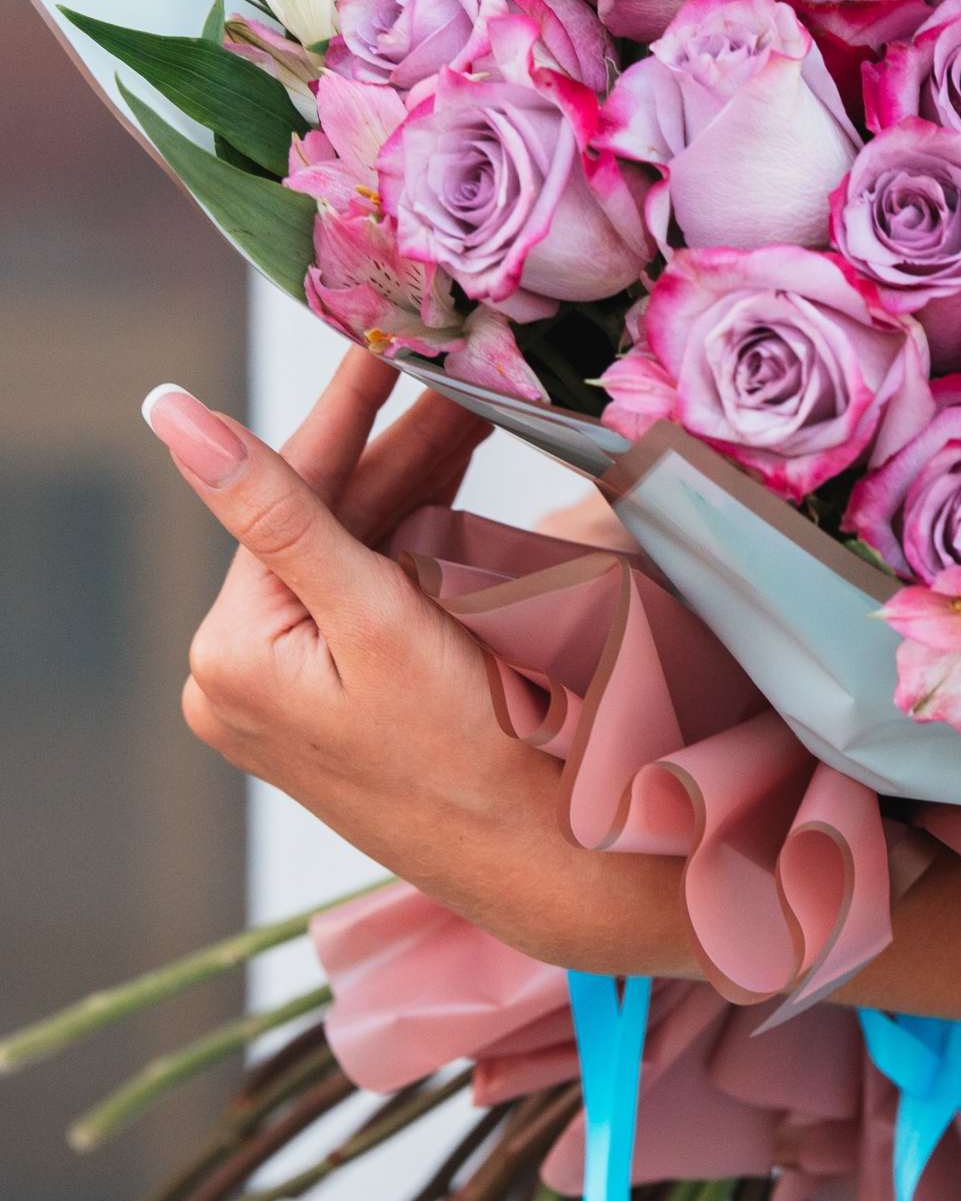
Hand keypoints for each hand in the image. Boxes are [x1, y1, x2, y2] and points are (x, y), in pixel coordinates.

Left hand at [146, 350, 692, 974]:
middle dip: (399, 449)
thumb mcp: (376, 618)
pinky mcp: (338, 705)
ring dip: (415, 488)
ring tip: (476, 417)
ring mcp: (291, 695)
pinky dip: (417, 543)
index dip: (345, 410)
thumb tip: (171, 415)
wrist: (548, 862)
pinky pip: (370, 597)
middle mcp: (241, 678)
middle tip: (466, 377)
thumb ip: (281, 509)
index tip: (387, 338)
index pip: (286, 496)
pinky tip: (461, 494)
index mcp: (231, 657)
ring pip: (353, 554)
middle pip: (325, 524)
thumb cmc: (473, 755)